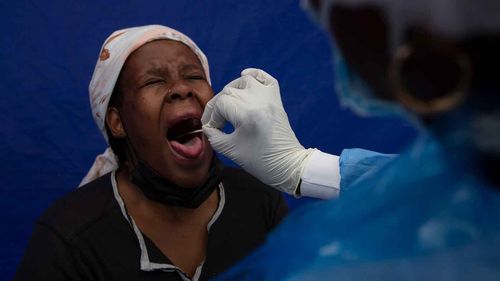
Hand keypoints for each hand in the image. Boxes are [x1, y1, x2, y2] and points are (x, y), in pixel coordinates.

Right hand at [202, 68, 314, 194]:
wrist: (288, 164)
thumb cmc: (260, 161)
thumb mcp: (231, 151)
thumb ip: (214, 136)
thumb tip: (207, 127)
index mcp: (247, 113)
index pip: (220, 104)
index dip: (211, 116)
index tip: (211, 129)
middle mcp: (258, 100)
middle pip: (229, 92)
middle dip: (217, 106)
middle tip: (215, 122)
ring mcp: (269, 98)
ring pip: (245, 81)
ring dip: (231, 90)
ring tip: (227, 105)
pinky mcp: (276, 100)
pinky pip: (266, 78)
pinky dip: (255, 75)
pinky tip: (245, 77)